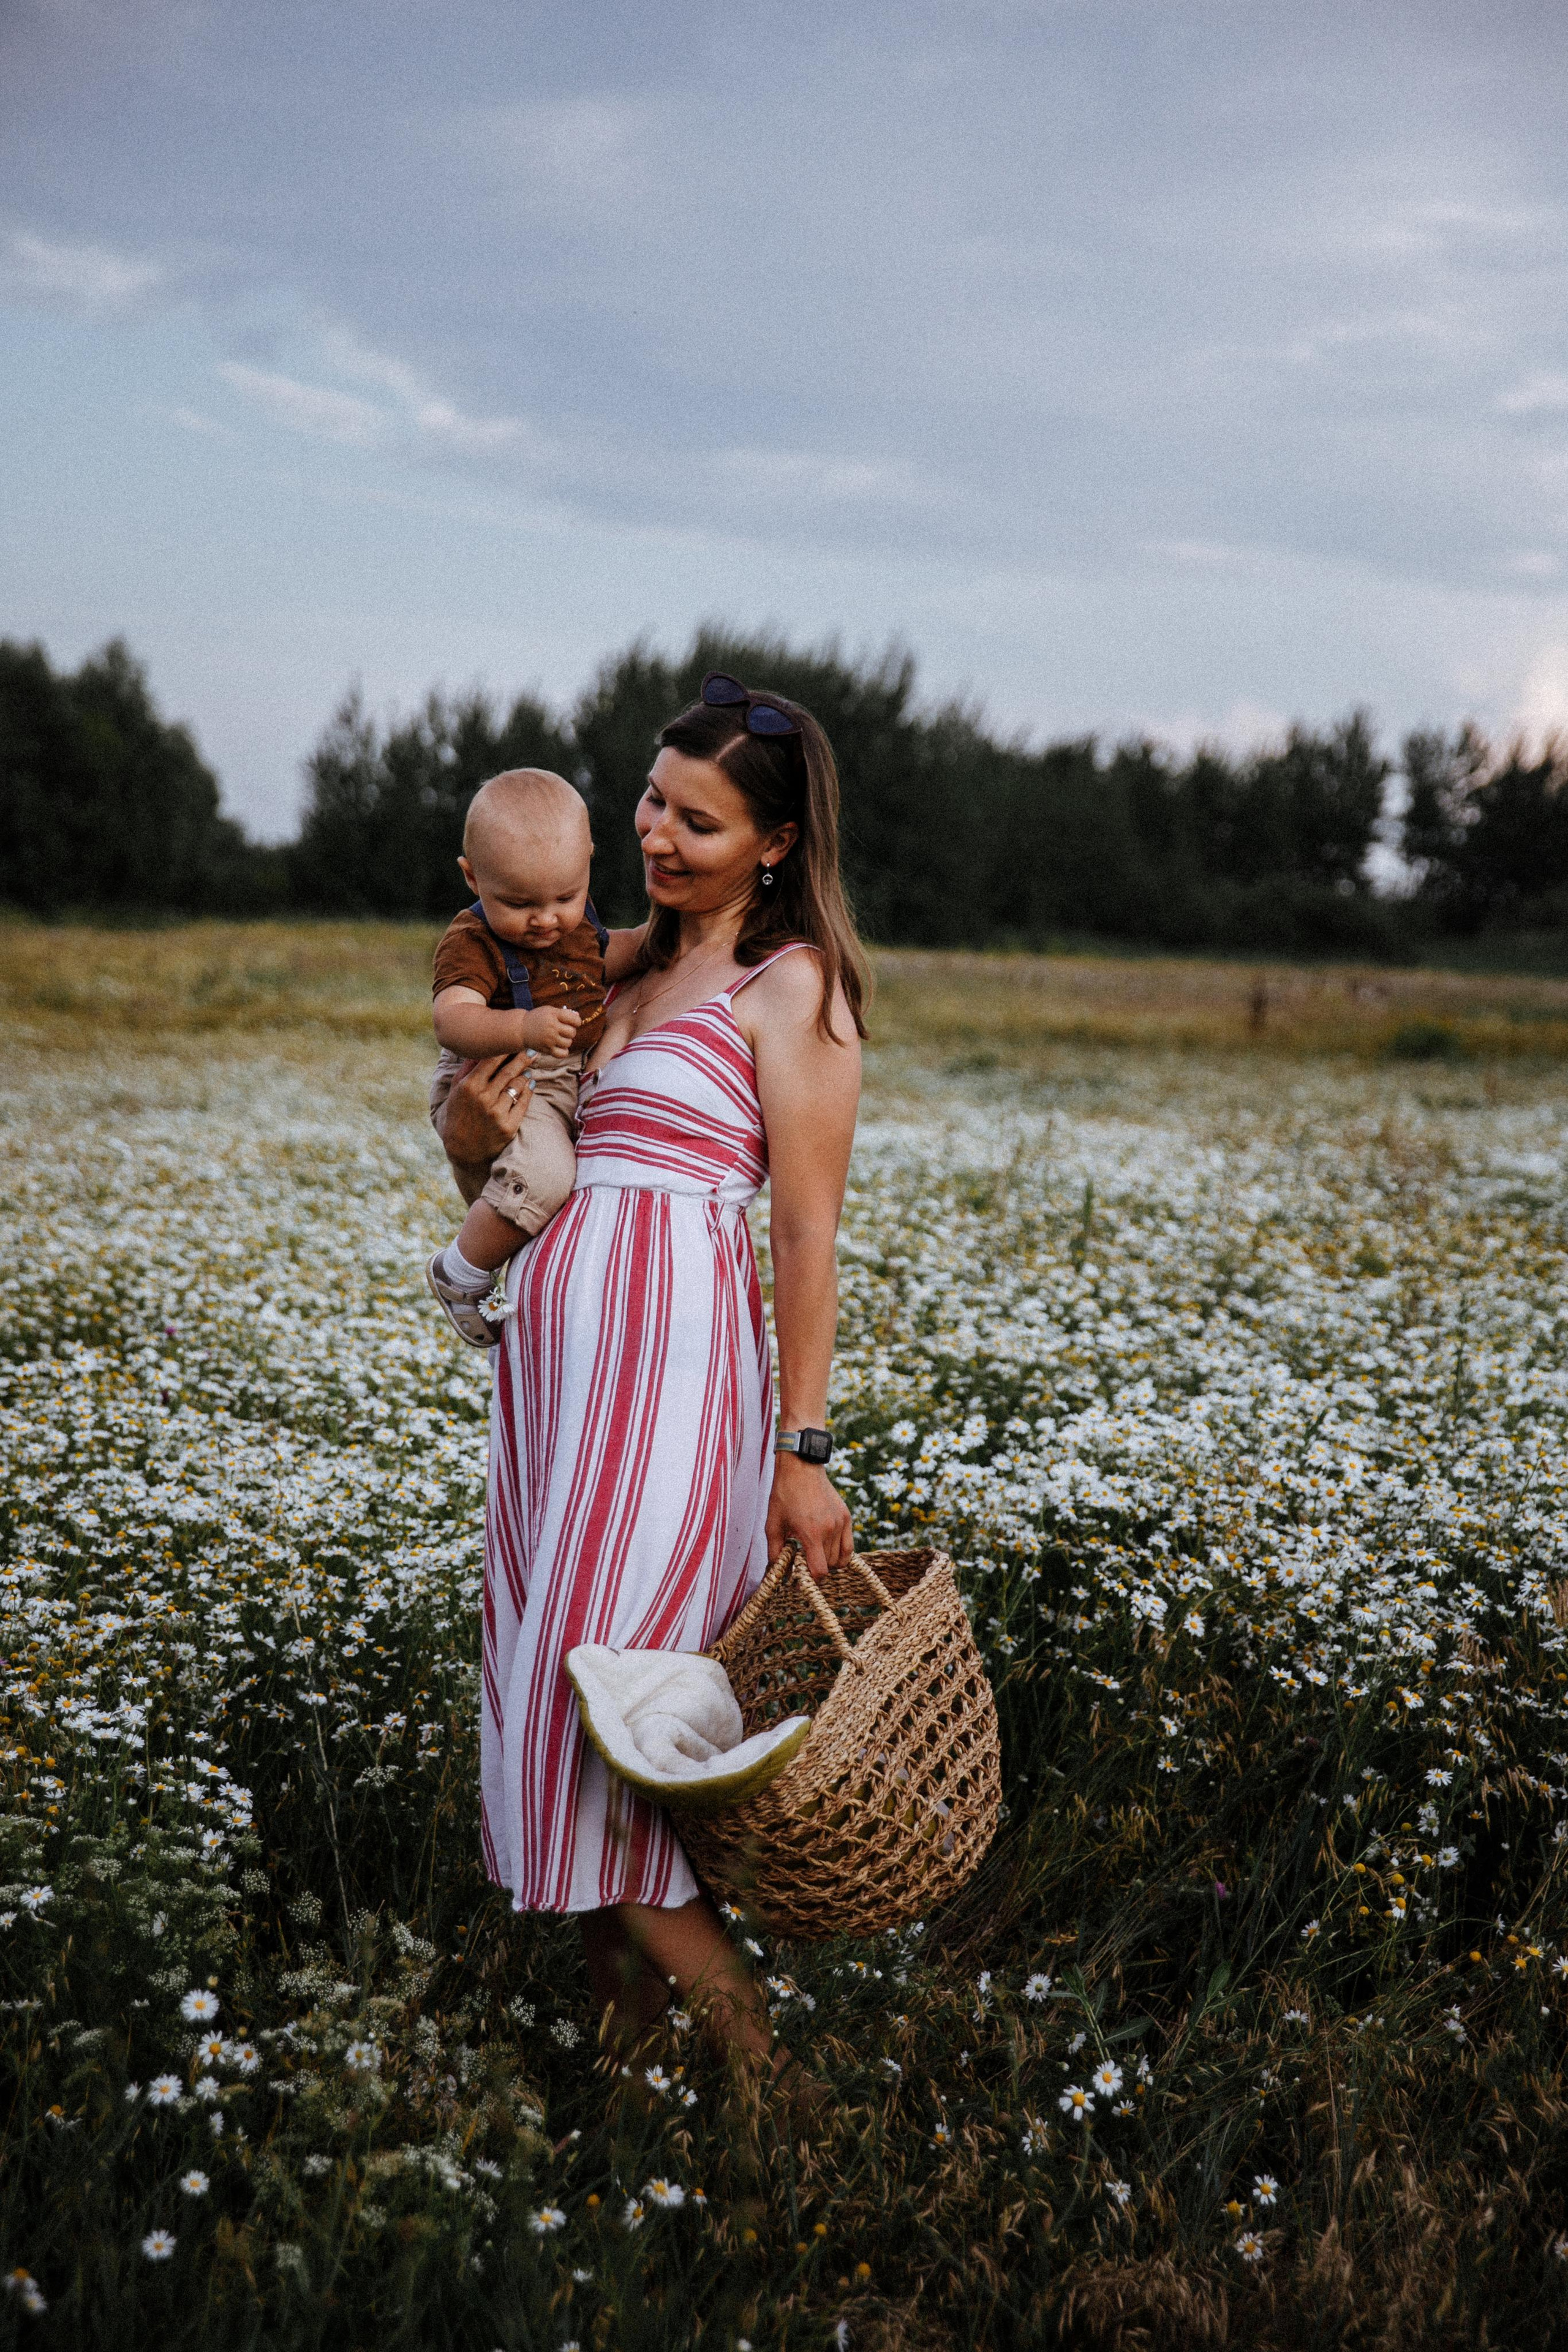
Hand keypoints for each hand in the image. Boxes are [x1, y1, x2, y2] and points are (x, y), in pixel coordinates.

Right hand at [436, 1051, 537, 1166]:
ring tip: (529, 1066)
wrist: (463, 1149)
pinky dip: (528, 1090)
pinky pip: (524, 1102)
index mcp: (469, 1086)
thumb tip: (478, 1048)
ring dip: (526, 1073)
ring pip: (518, 1085)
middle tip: (532, 1048)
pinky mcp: (509, 1126)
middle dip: (523, 1057)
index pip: (492, 1060)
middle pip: (509, 1071)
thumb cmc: (458, 1115)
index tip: (514, 1040)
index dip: (506, 1048)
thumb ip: (466, 1069)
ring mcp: (497, 1113)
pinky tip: (530, 1083)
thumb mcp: (455, 1091)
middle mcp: (484, 1098)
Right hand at [523, 1006, 582, 1057]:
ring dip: (566, 1041)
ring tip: (559, 1038)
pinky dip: (564, 1051)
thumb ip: (564, 1013)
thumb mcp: (549, 1010)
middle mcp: (552, 1026)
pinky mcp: (547, 1049)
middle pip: (572, 1032)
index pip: (575, 1020)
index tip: (572, 1022)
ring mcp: (549, 1039)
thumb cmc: (538, 1018)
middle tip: (564, 1030)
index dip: (576, 1022)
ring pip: (568, 1043)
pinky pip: (563, 1054)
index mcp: (554, 1014)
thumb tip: (578, 1017)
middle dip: (571, 1031)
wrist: (521, 1028)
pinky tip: (559, 1046)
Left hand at [765, 1453, 852, 1584]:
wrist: (800, 1467)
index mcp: (812, 1533)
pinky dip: (840, 1553)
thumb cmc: (784, 1495)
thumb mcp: (772, 1525)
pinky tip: (826, 1549)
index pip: (819, 1571)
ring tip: (814, 1554)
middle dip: (816, 1569)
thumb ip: (775, 1552)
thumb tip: (778, 1573)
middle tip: (802, 1562)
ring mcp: (841, 1523)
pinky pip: (849, 1546)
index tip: (799, 1579)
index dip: (810, 1581)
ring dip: (827, 1562)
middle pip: (829, 1566)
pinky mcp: (846, 1517)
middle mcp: (830, 1529)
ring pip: (840, 1558)